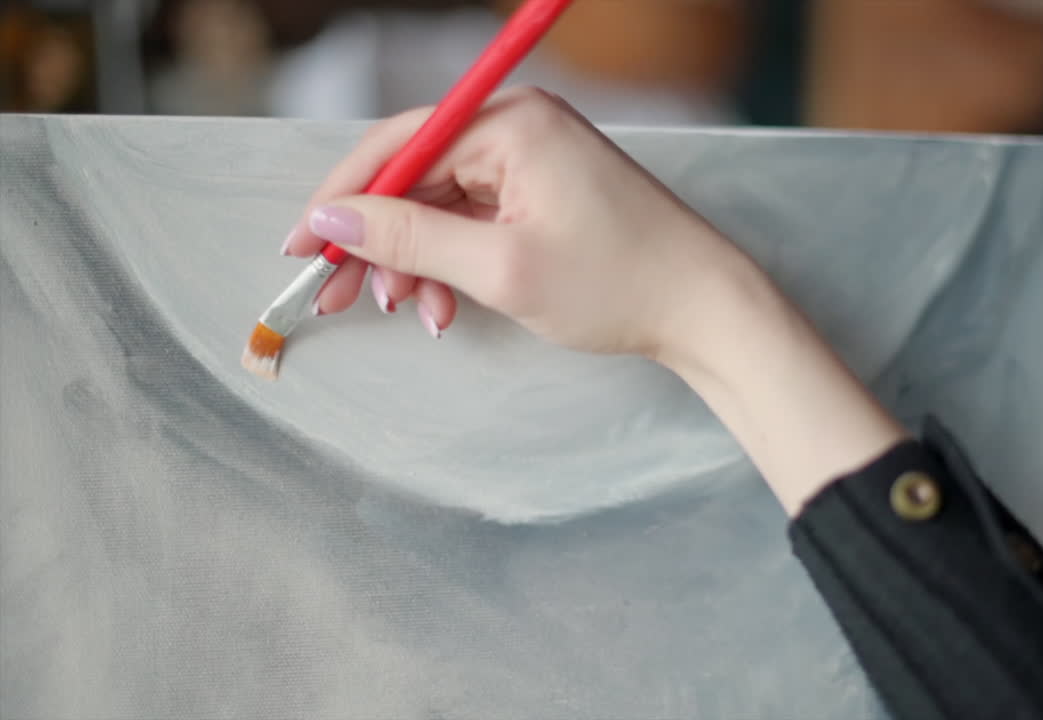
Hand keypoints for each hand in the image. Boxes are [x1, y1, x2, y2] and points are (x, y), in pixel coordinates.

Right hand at [283, 86, 905, 515]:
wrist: (705, 309)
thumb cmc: (621, 283)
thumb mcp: (501, 268)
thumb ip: (410, 240)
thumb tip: (332, 221)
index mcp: (512, 123)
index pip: (398, 146)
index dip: (341, 200)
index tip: (300, 247)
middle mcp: (520, 128)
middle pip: (415, 176)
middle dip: (376, 242)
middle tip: (337, 296)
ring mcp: (534, 161)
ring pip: (441, 206)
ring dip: (415, 262)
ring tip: (411, 311)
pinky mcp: (544, 193)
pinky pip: (474, 221)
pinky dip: (452, 264)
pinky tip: (446, 306)